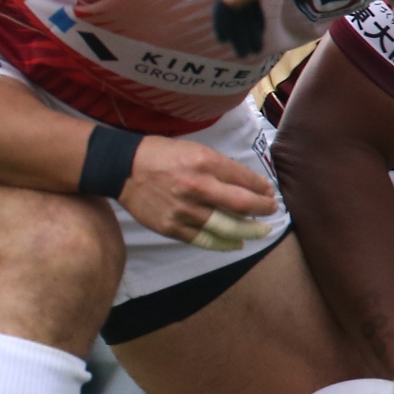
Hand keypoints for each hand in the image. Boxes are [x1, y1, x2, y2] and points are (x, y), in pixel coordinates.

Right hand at [117, 137, 276, 248]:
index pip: (245, 181)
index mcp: (204, 163)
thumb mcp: (194, 150)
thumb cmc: (160, 155)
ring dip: (249, 231)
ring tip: (260, 231)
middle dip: (263, 210)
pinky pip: (205, 240)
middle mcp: (197, 187)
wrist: (121, 168)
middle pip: (243, 206)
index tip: (268, 193)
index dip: (263, 189)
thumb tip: (249, 185)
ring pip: (227, 228)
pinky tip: (235, 243)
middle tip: (271, 212)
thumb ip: (220, 167)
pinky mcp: (171, 227)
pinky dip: (224, 244)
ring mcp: (184, 210)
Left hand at [212, 0, 329, 55]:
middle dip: (245, 25)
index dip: (255, 12)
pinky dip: (226, 26)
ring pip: (232, 7)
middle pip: (242, 0)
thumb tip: (301, 1)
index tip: (259, 28)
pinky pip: (225, 11)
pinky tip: (226, 42)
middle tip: (248, 45)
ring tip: (243, 53)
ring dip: (238, 31)